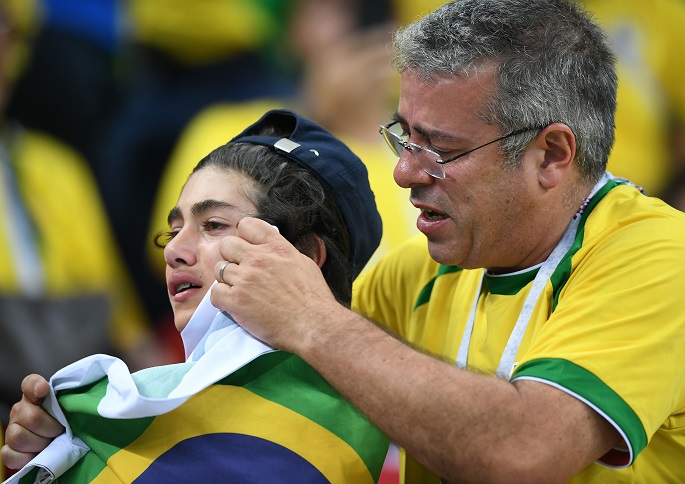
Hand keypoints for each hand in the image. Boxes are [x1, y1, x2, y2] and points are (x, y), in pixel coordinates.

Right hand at [1, 374, 63, 468]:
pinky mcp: (7, 449)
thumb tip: (74, 405)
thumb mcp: (67, 409)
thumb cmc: (62, 421)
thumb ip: (67, 403)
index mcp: (35, 396)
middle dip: (50, 428)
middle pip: (32, 418)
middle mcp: (20, 410)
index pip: (30, 383)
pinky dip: (25, 458)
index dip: (36, 385)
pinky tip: (37, 454)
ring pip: (18, 437)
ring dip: (39, 444)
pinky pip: (8, 455)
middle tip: (59, 432)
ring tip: (49, 443)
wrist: (53, 440)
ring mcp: (11, 429)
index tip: (44, 389)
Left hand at [210, 217, 340, 352]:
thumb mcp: (303, 263)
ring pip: (219, 269)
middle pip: (226, 244)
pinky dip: (223, 300)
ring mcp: (246, 279)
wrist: (313, 326)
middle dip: (231, 257)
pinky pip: (215, 293)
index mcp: (276, 247)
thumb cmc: (313, 299)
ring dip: (228, 280)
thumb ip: (283, 252)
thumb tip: (272, 249)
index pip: (247, 225)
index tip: (247, 249)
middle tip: (241, 272)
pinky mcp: (237, 301)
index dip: (244, 237)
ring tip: (242, 292)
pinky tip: (236, 305)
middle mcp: (259, 259)